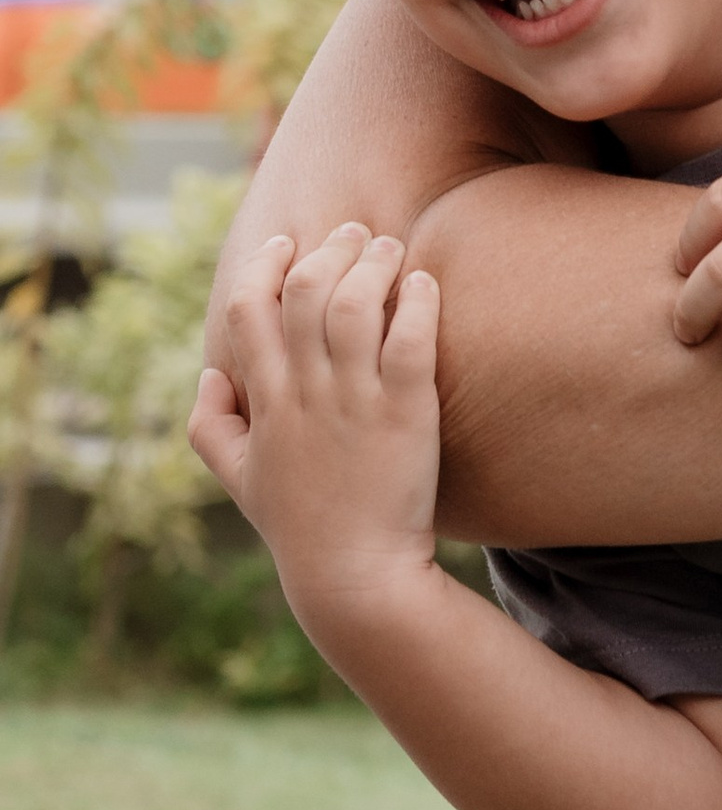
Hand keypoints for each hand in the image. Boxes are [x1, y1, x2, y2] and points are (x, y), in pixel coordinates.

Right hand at [187, 221, 444, 640]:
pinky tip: (424, 284)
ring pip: (355, 303)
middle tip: (355, 234)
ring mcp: (355, 401)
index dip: (264, 265)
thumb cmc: (299, 525)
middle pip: (305, 291)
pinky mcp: (405, 412)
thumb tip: (209, 375)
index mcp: (265, 402)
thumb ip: (211, 427)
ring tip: (392, 250)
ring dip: (374, 263)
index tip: (285, 243)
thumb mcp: (239, 480)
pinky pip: (409, 339)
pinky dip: (417, 301)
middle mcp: (306, 393)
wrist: (355, 575)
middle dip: (329, 249)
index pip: (247, 310)